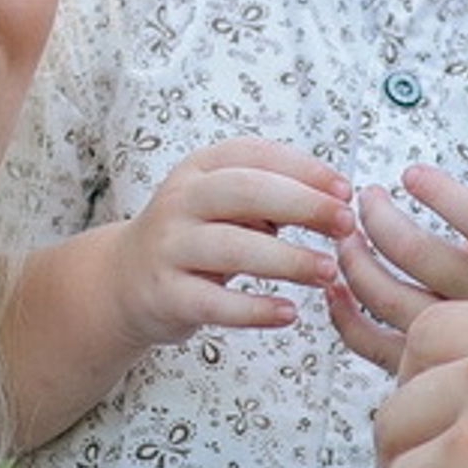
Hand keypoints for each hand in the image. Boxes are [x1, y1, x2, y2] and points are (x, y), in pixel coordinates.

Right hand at [114, 139, 355, 351]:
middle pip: (246, 191)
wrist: (123, 280)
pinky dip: (255, 309)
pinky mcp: (165, 294)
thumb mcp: (221, 203)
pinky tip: (287, 313)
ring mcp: (169, 247)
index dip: (305, 169)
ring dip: (288, 259)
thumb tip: (334, 202)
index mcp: (200, 168)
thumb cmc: (192, 238)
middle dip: (303, 204)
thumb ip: (269, 197)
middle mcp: (181, 200)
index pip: (256, 155)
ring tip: (327, 271)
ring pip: (234, 247)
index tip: (344, 189)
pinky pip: (215, 303)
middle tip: (344, 223)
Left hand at [330, 139, 467, 374]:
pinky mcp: (427, 363)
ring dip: (355, 261)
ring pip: (387, 299)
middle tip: (367, 196)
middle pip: (418, 257)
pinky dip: (343, 317)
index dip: (440, 194)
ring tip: (346, 232)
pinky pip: (373, 344)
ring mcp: (454, 338)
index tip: (410, 174)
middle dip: (380, 219)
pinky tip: (334, 286)